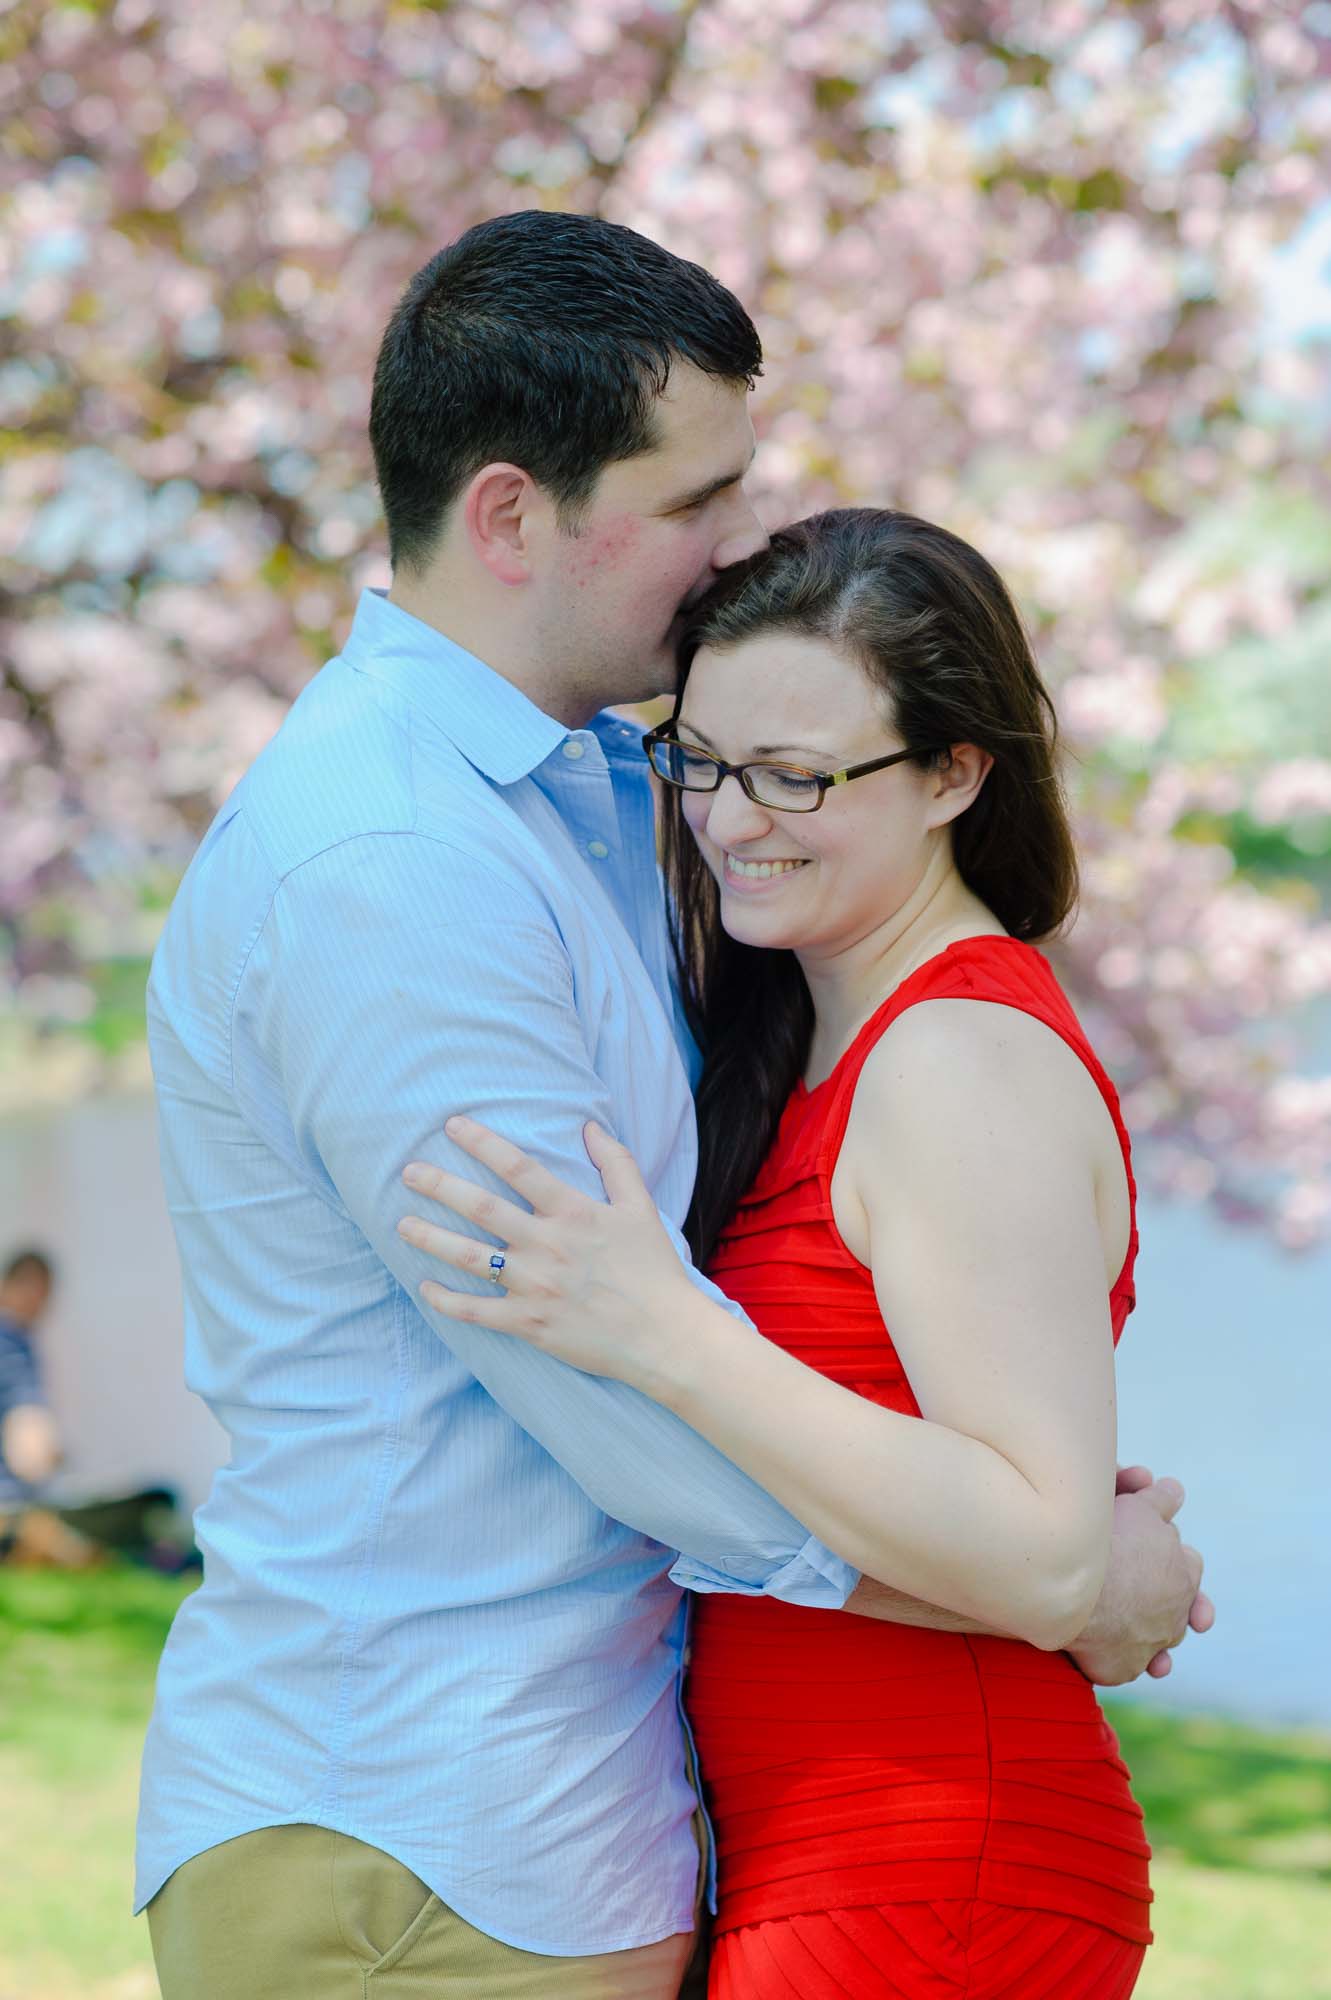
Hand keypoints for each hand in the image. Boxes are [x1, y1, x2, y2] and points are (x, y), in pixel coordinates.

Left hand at [398, 1115, 695, 1386]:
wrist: (664, 1336)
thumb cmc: (653, 1269)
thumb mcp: (640, 1207)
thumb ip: (615, 1163)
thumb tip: (588, 1126)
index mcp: (573, 1212)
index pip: (517, 1168)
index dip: (482, 1142)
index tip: (452, 1126)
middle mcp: (547, 1245)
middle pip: (481, 1208)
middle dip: (440, 1186)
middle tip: (408, 1172)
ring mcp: (535, 1286)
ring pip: (470, 1257)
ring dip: (432, 1239)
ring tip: (403, 1225)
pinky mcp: (529, 1324)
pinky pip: (477, 1311)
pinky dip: (447, 1300)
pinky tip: (426, 1287)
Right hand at [1068, 1470, 1213, 1685]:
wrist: (1074, 1584)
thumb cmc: (1109, 1540)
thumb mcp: (1139, 1506)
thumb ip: (1161, 1499)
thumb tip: (1176, 1490)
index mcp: (1184, 1573)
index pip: (1187, 1563)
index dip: (1170, 1553)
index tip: (1159, 1548)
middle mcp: (1174, 1615)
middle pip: (1174, 1605)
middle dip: (1163, 1597)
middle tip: (1142, 1585)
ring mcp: (1149, 1646)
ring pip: (1153, 1641)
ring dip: (1144, 1632)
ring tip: (1127, 1620)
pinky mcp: (1119, 1669)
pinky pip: (1121, 1665)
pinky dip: (1117, 1656)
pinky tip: (1106, 1647)